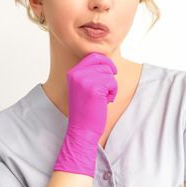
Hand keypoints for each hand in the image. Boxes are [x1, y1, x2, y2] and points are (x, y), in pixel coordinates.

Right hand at [53, 52, 117, 176]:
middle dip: (109, 76)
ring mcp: (84, 80)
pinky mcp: (94, 88)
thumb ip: (90, 73)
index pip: (94, 56)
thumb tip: (107, 61)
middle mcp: (77, 74)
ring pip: (109, 73)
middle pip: (103, 63)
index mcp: (73, 72)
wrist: (82, 129)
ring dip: (111, 86)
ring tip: (102, 98)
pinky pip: (112, 83)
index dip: (106, 62)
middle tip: (107, 90)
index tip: (112, 71)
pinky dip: (113, 93)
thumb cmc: (86, 109)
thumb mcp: (83, 87)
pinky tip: (104, 102)